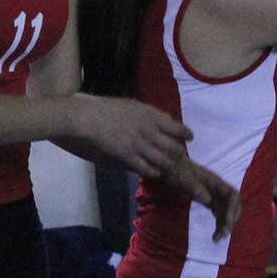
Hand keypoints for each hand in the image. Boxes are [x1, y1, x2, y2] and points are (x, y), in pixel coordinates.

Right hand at [72, 94, 193, 178]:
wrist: (87, 118)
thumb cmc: (106, 108)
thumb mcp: (133, 104)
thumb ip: (151, 113)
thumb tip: (168, 118)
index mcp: (151, 116)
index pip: (178, 128)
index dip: (186, 134)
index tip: (189, 137)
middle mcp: (150, 131)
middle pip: (174, 148)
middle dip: (179, 154)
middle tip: (180, 157)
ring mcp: (140, 146)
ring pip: (164, 161)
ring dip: (168, 166)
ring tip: (169, 168)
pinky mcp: (128, 157)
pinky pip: (148, 169)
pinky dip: (154, 172)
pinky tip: (154, 173)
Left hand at [164, 157, 241, 238]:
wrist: (170, 167)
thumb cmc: (175, 169)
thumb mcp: (181, 176)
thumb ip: (192, 185)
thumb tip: (207, 198)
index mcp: (214, 181)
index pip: (232, 194)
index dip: (233, 208)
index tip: (226, 220)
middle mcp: (218, 189)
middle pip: (233, 206)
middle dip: (231, 220)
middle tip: (222, 234)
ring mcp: (215, 196)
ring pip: (227, 212)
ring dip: (226, 226)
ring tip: (217, 239)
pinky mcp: (210, 202)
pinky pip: (219, 215)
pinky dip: (219, 226)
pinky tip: (215, 237)